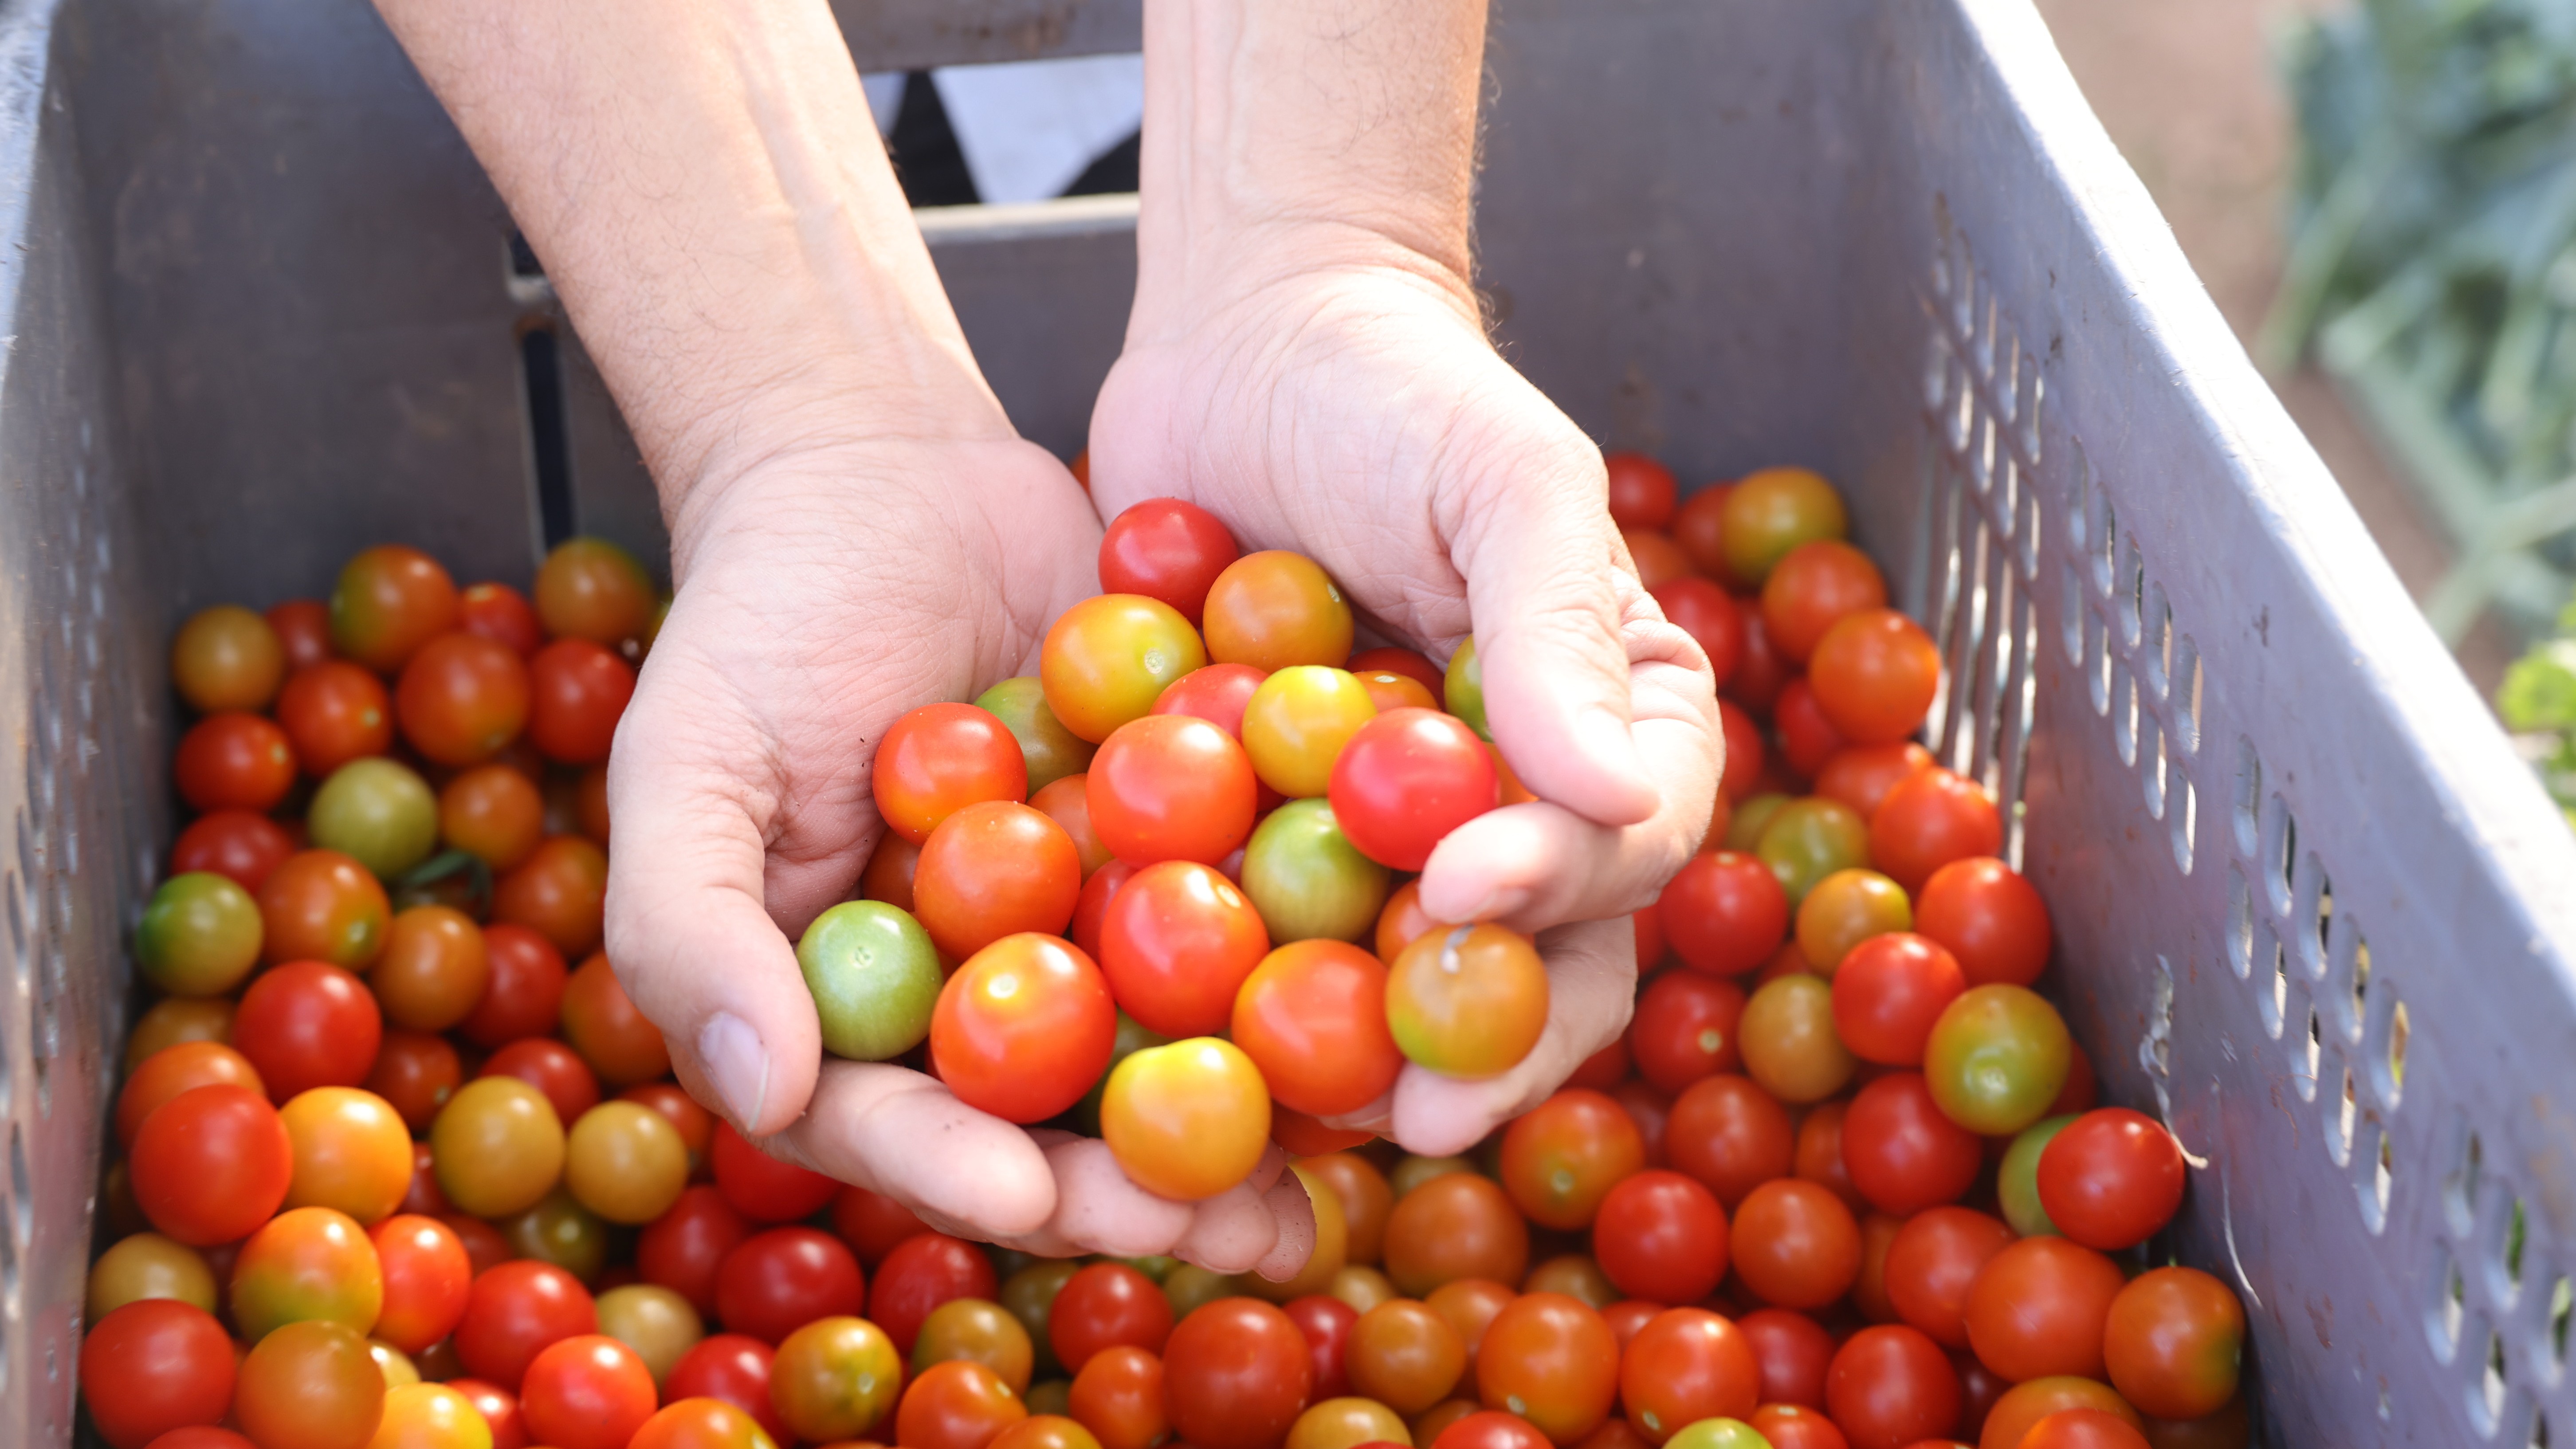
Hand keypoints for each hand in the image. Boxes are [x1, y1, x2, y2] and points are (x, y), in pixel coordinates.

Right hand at [605, 434, 1310, 1275]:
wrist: (888, 474)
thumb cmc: (759, 621)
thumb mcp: (686, 761)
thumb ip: (691, 926)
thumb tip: (756, 1084)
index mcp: (851, 1011)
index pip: (895, 1124)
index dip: (955, 1172)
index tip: (1028, 1198)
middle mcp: (980, 993)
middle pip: (1053, 1127)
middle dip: (1139, 1190)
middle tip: (1228, 1233)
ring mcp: (1090, 930)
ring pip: (1167, 1056)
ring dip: (1249, 1132)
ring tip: (1324, 1197)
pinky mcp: (1185, 849)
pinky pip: (1247, 927)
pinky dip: (1310, 979)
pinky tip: (1383, 1024)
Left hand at [1089, 244, 1723, 1155]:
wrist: (1244, 341)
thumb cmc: (1399, 386)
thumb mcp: (1501, 478)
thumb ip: (1556, 624)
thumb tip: (1617, 792)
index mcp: (1601, 726)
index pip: (1622, 841)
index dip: (1563, 890)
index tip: (1470, 893)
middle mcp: (1502, 801)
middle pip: (1521, 956)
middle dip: (1471, 1040)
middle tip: (1409, 1109)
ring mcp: (1374, 832)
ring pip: (1384, 972)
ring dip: (1348, 1054)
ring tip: (1290, 1121)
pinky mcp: (1256, 832)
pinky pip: (1250, 929)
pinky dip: (1216, 987)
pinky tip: (1158, 1037)